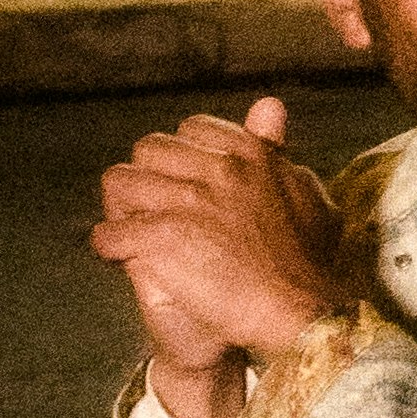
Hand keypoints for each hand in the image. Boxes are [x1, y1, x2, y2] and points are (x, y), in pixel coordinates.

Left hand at [90, 96, 344, 417]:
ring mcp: (189, 202)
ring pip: (121, 183)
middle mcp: (218, 169)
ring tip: (129, 233)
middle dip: (145, 176)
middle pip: (149, 150)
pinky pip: (112, 233)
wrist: (299, 311)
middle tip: (148, 209)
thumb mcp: (304, 190)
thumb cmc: (307, 262)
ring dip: (121, 208)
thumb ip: (276, 146)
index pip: (190, 130)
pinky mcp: (164, 239)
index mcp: (249, 153)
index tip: (182, 182)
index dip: (180, 157)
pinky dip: (110, 246)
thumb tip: (269, 106)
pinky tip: (119, 258)